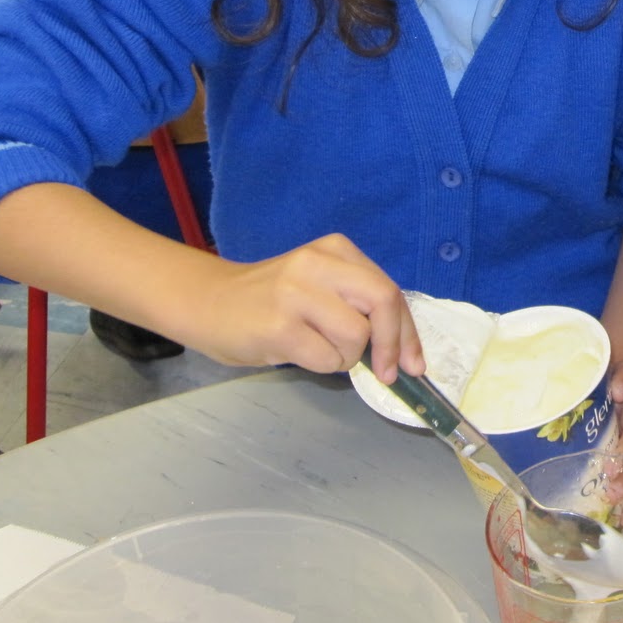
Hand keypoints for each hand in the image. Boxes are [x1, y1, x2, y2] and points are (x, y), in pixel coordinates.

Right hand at [185, 233, 423, 378]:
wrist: (207, 302)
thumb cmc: (270, 300)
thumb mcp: (319, 285)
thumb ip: (356, 303)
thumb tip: (401, 349)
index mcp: (336, 250)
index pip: (389, 290)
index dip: (407, 332)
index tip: (414, 363)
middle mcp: (319, 263)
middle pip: (384, 301)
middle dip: (394, 344)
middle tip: (387, 372)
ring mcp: (297, 293)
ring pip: (357, 336)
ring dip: (346, 357)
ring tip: (317, 348)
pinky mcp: (280, 326)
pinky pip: (327, 359)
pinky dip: (322, 365)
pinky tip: (296, 351)